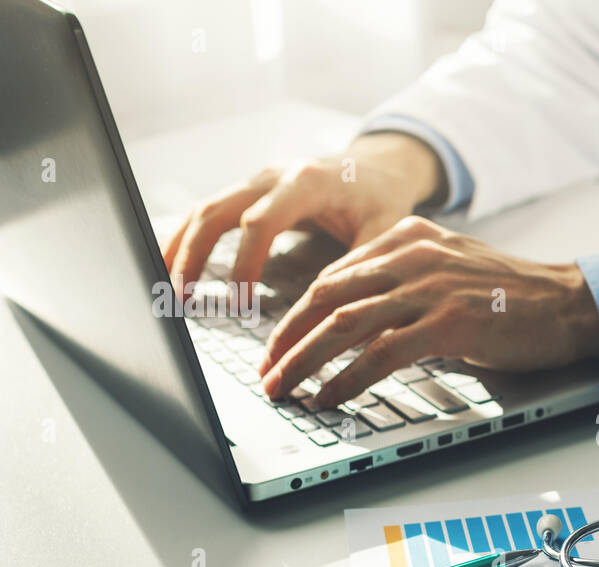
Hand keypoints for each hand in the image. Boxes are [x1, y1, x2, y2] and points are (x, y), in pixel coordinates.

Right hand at [163, 132, 443, 289]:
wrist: (376, 167)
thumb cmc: (381, 200)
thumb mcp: (385, 230)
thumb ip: (364, 265)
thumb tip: (343, 315)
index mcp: (307, 182)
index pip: (261, 222)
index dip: (245, 263)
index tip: (239, 305)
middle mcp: (273, 176)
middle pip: (218, 210)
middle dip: (195, 255)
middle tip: (181, 298)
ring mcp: (256, 181)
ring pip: (204, 209)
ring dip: (180, 248)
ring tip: (162, 287)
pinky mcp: (248, 192)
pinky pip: (208, 212)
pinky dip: (186, 238)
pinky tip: (168, 266)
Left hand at [259, 215, 598, 405]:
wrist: (570, 304)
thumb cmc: (515, 297)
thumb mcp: (452, 272)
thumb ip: (406, 284)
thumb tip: (359, 323)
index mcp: (409, 237)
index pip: (335, 275)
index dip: (299, 314)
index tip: (279, 346)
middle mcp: (413, 255)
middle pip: (328, 296)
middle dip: (287, 338)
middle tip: (266, 372)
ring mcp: (430, 288)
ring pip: (345, 323)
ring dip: (305, 361)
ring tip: (284, 389)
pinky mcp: (448, 322)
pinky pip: (381, 353)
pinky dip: (348, 378)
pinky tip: (331, 396)